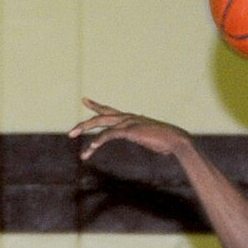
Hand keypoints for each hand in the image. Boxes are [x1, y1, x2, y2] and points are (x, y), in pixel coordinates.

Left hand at [69, 99, 190, 162]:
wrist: (176, 140)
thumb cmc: (168, 142)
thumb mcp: (152, 139)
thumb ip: (146, 139)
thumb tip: (151, 143)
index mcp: (131, 118)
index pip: (109, 110)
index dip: (96, 106)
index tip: (85, 100)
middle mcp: (126, 117)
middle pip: (100, 117)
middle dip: (84, 125)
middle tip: (71, 133)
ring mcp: (127, 122)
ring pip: (99, 124)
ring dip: (85, 132)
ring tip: (76, 142)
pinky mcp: (128, 130)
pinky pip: (108, 135)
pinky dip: (98, 141)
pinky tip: (91, 147)